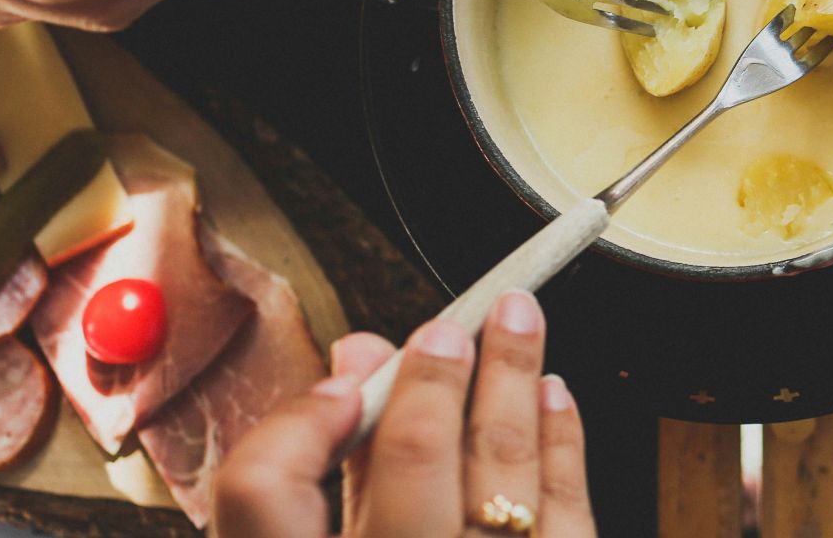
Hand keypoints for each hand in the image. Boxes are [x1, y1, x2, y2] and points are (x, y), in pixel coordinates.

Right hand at [214, 291, 596, 537]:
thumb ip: (325, 484)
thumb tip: (356, 364)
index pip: (262, 493)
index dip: (296, 423)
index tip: (337, 382)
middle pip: (411, 458)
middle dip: (437, 373)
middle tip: (451, 324)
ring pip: (504, 469)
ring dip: (514, 380)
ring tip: (520, 323)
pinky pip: (570, 509)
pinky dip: (561, 443)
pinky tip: (554, 399)